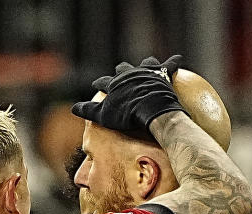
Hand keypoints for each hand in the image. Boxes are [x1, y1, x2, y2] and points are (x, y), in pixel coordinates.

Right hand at [71, 55, 185, 133]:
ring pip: (145, 63)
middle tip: (121, 71)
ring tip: (147, 64)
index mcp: (115, 83)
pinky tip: (178, 58)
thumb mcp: (104, 116)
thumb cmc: (127, 115)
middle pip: (124, 68)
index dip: (99, 83)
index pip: (104, 82)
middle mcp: (130, 74)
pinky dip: (174, 62)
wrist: (151, 109)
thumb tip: (73, 108)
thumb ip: (89, 110)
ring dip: (145, 64)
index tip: (96, 84)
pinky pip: (170, 65)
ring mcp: (146, 72)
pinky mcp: (163, 73)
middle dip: (121, 70)